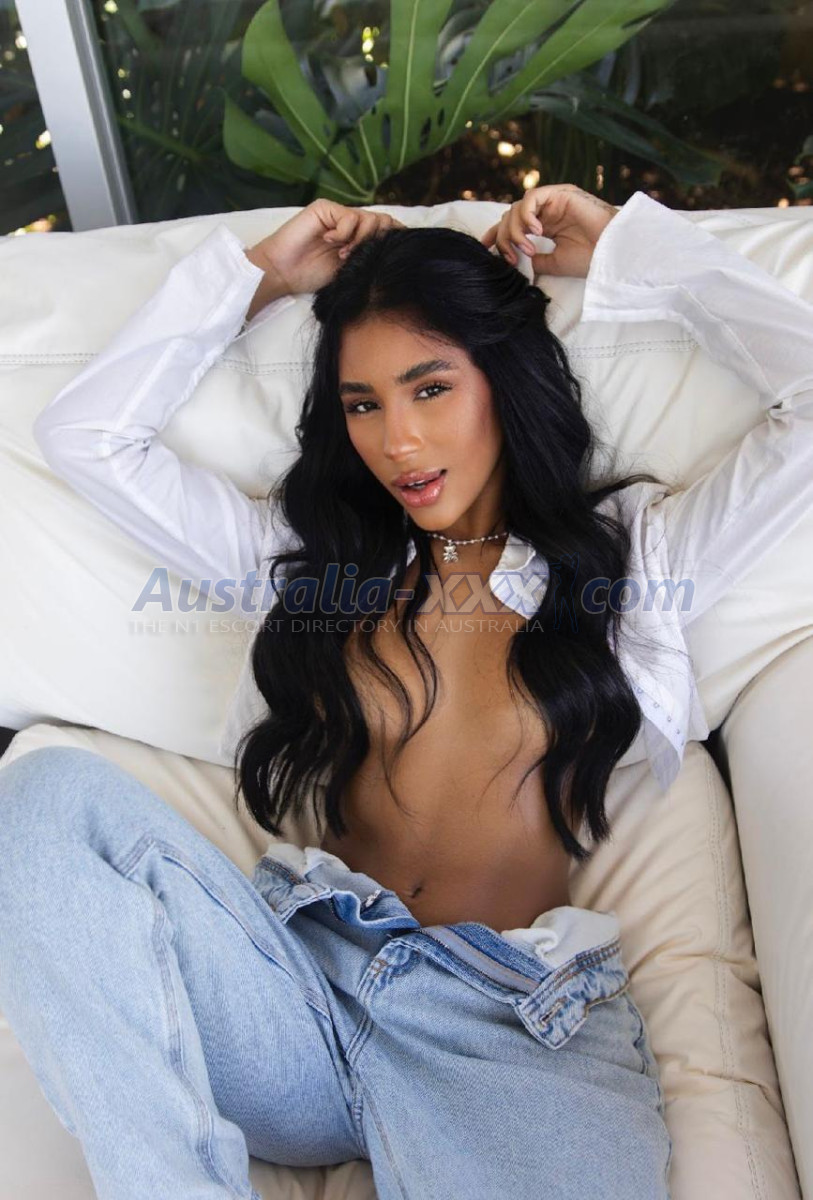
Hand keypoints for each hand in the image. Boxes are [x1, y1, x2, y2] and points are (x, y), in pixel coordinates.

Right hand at [247, 199, 406, 295]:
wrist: (282, 272)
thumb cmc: (311, 275)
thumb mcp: (349, 270)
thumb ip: (368, 258)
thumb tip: (393, 253)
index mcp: (357, 238)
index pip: (387, 230)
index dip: (397, 237)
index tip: (398, 253)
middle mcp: (350, 223)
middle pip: (383, 221)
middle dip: (378, 241)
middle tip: (358, 257)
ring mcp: (338, 214)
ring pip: (370, 218)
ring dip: (360, 240)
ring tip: (342, 254)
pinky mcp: (325, 208)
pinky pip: (350, 217)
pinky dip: (344, 233)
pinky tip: (329, 241)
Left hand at [480, 184, 617, 278]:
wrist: (612, 252)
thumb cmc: (590, 258)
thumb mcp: (555, 263)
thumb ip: (536, 259)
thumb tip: (519, 261)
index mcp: (546, 226)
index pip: (514, 226)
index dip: (496, 235)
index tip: (484, 248)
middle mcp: (547, 212)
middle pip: (511, 217)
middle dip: (504, 238)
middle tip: (511, 257)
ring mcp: (553, 201)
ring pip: (518, 207)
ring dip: (516, 229)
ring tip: (527, 247)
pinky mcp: (560, 193)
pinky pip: (532, 197)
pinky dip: (527, 214)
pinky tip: (535, 231)